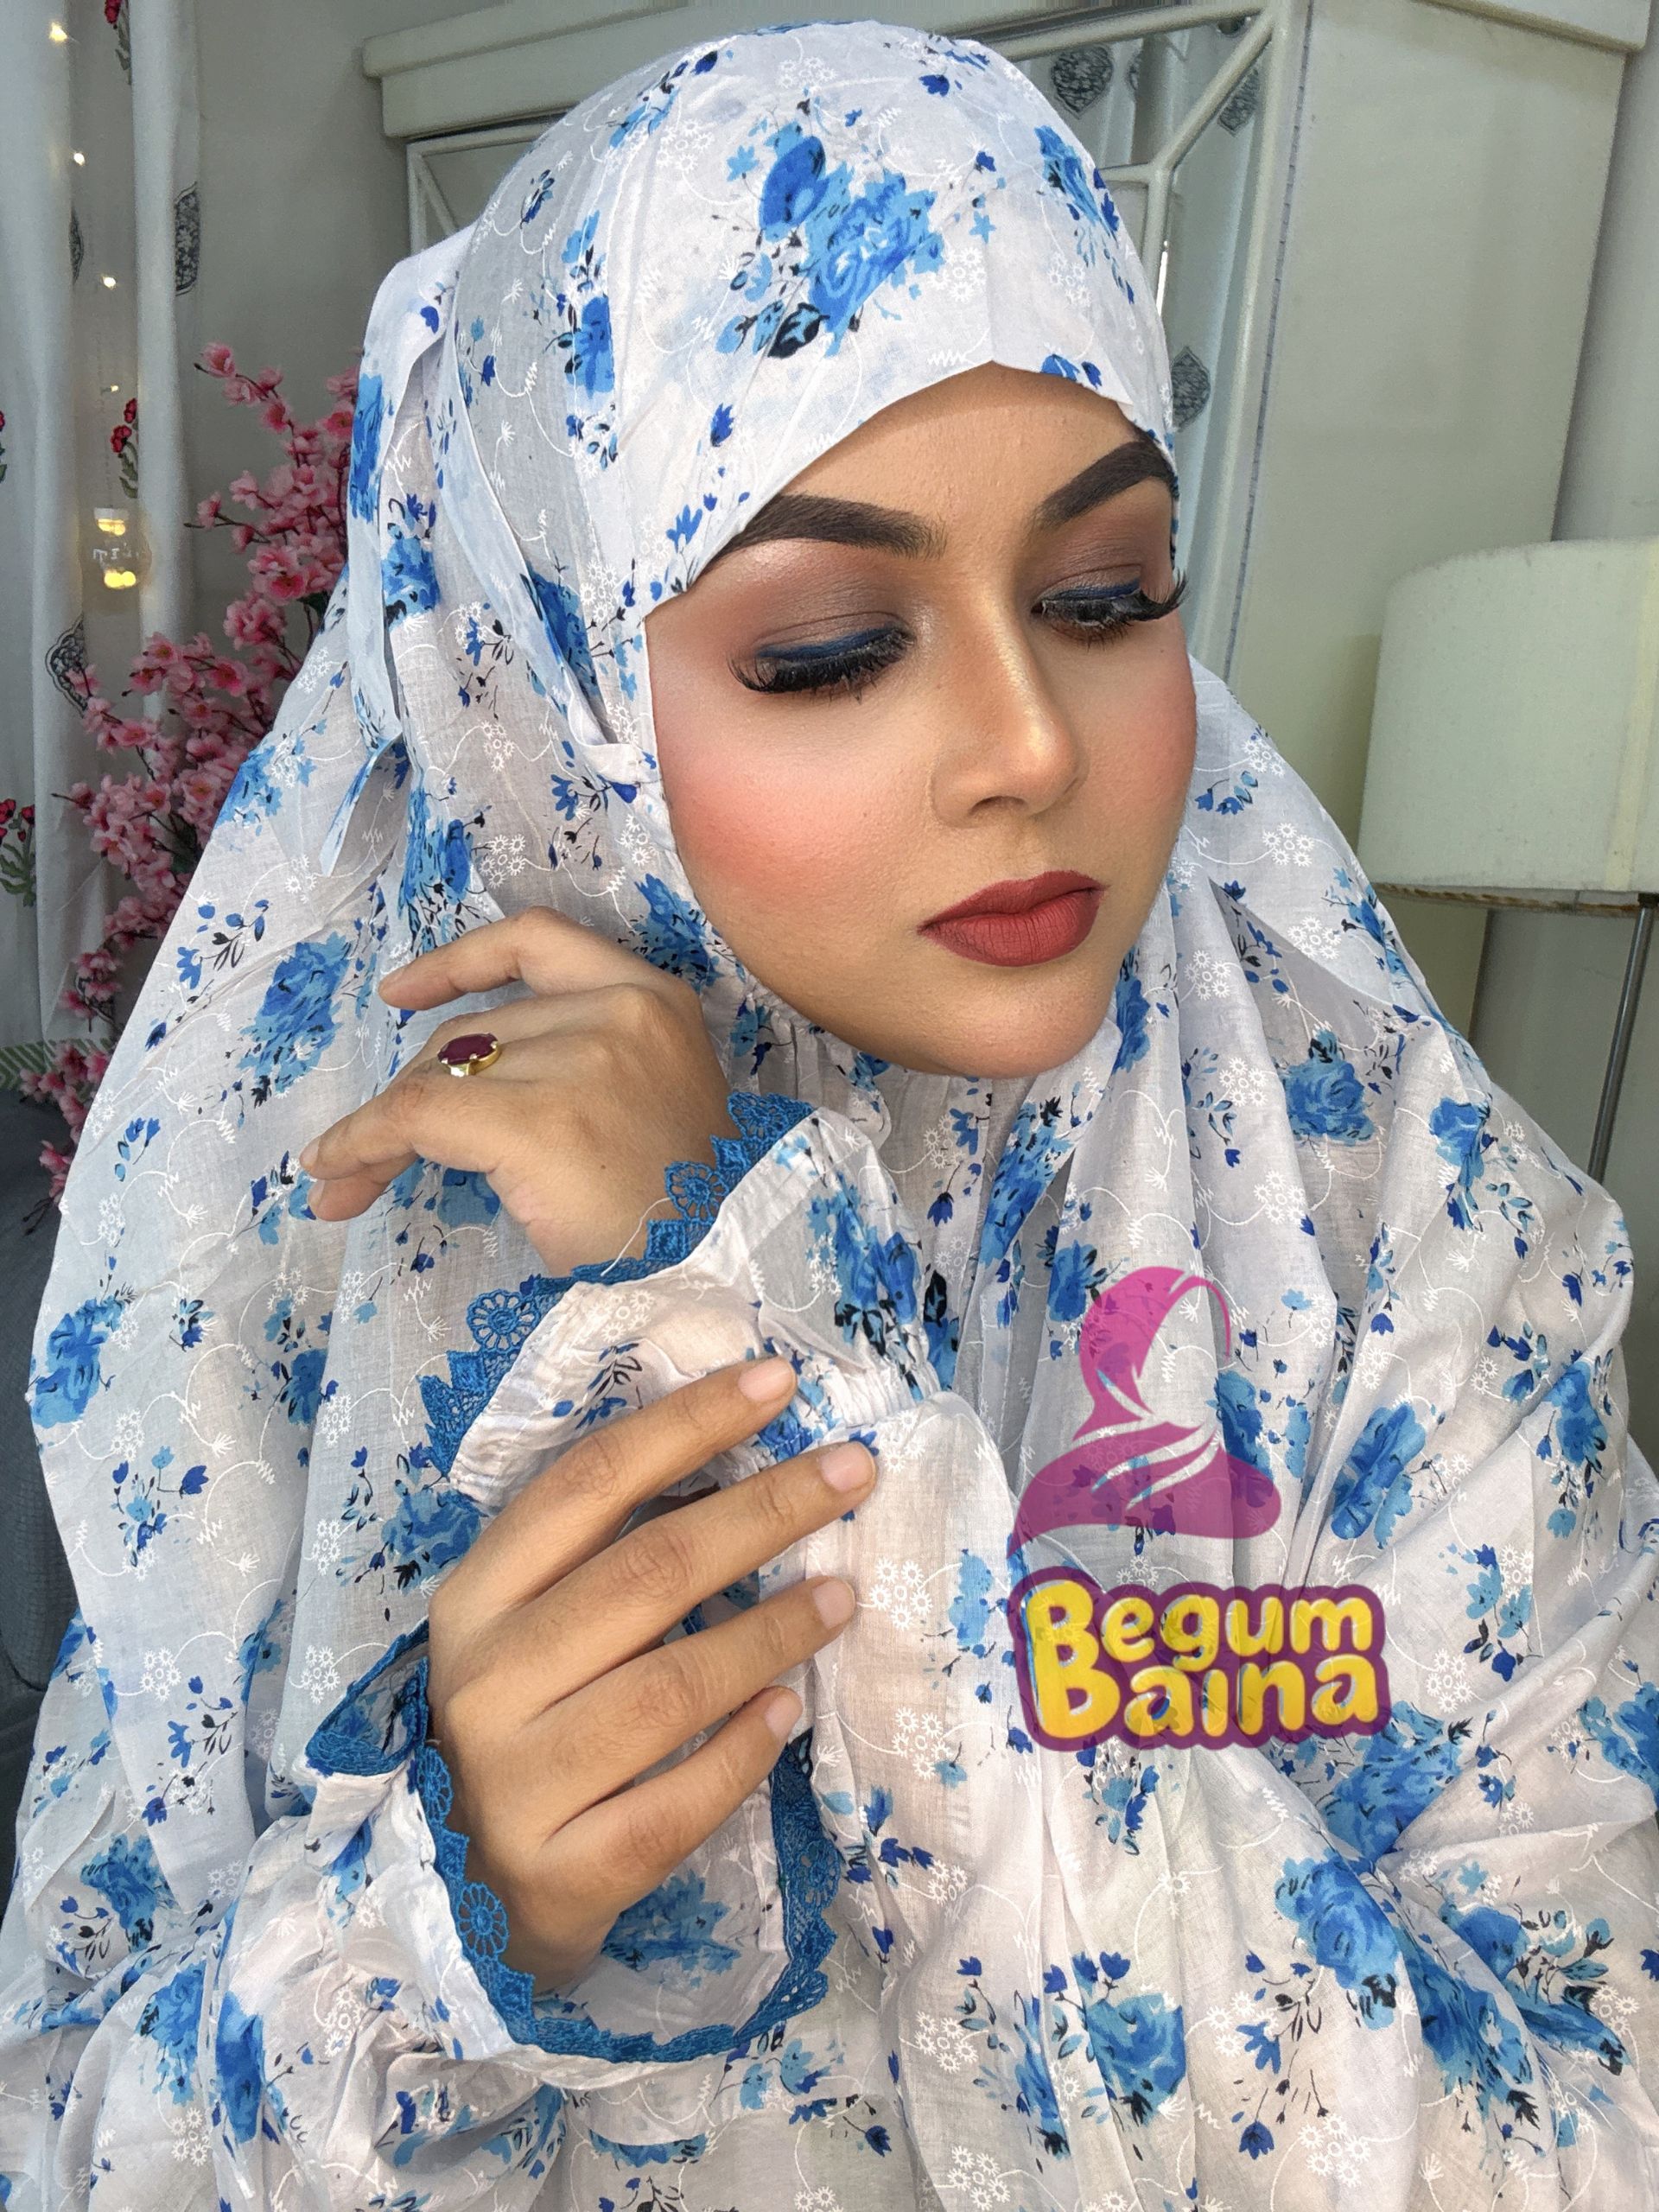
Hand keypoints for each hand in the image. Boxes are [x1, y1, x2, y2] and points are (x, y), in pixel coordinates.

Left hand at [296, 909, 739, 1273]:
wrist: (725, 1273)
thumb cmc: (687, 1210)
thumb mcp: (642, 1104)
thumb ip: (568, 1068)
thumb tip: (437, 1100)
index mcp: (655, 999)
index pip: (539, 939)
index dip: (459, 960)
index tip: (398, 993)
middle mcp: (620, 1012)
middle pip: (474, 1031)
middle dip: (408, 1089)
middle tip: (358, 1156)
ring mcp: (584, 1061)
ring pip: (438, 1075)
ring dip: (379, 1129)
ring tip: (344, 1181)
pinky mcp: (543, 1122)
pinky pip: (419, 1118)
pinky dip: (364, 1143)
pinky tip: (336, 1173)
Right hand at [423, 1353, 875, 1992]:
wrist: (459, 1899)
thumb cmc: (523, 1729)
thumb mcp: (529, 1629)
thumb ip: (604, 1556)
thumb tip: (743, 1463)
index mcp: (476, 1598)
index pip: (587, 1483)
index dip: (687, 1424)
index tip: (778, 1381)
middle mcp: (488, 1680)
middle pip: (645, 1571)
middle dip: (762, 1509)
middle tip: (852, 1470)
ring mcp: (518, 1782)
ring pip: (666, 1688)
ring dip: (768, 1633)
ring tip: (841, 1596)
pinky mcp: (562, 1874)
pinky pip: (672, 1806)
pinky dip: (738, 1754)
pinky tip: (788, 1712)